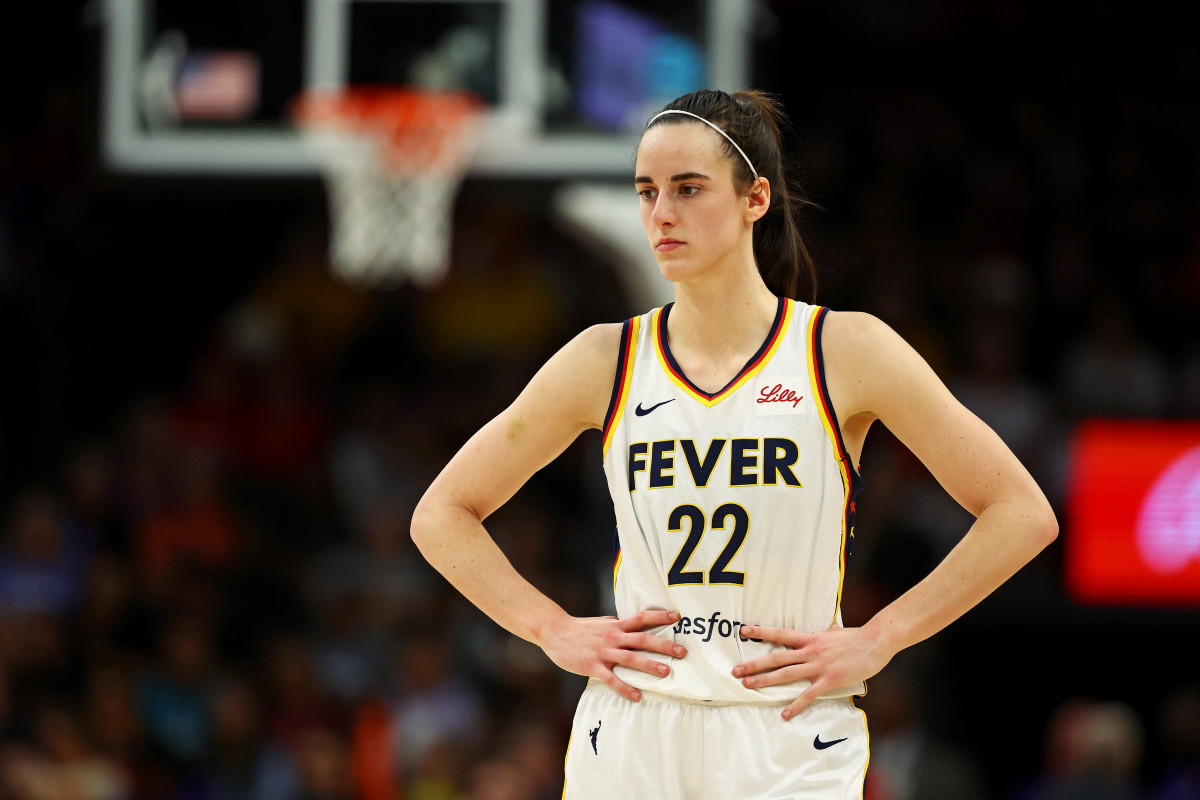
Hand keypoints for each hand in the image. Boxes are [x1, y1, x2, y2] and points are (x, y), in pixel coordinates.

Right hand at [539, 610, 686, 701]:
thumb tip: (632, 625)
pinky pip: (612, 679)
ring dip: (650, 665)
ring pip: (631, 658)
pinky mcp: (593, 666)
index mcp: (616, 625)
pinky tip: (638, 696)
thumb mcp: (602, 622)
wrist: (555, 632)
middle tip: (682, 652)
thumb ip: (618, 625)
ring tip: (666, 672)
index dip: (660, 616)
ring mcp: (604, 652)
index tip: (678, 616)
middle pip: (643, 639)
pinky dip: (626, 688)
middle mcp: (613, 637)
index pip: (642, 617)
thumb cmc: (580, 629)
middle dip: (663, 645)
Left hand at [732, 624, 890, 719]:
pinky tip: (784, 714)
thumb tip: (828, 627)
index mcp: (809, 638)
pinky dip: (795, 705)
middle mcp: (809, 651)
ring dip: (765, 681)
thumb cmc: (856, 637)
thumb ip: (827, 631)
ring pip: (786, 675)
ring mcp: (818, 666)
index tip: (743, 631)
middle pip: (776, 658)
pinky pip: (808, 695)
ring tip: (748, 686)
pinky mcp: (829, 681)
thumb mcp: (835, 631)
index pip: (780, 634)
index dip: (761, 632)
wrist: (874, 642)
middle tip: (736, 671)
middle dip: (754, 665)